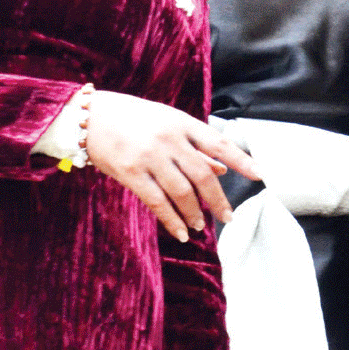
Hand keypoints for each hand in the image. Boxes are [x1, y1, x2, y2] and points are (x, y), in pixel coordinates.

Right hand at [86, 91, 261, 241]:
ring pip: (182, 192)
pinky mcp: (130, 172)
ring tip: (200, 226)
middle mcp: (168, 139)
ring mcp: (149, 156)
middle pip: (203, 175)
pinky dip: (172, 220)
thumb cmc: (130, 118)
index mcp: (181, 123)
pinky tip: (181, 232)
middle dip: (218, 200)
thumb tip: (222, 167)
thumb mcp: (166, 122)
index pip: (218, 143)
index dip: (241, 160)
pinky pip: (157, 202)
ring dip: (195, 213)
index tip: (260, 175)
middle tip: (227, 217)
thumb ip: (194, 145)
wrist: (88, 116)